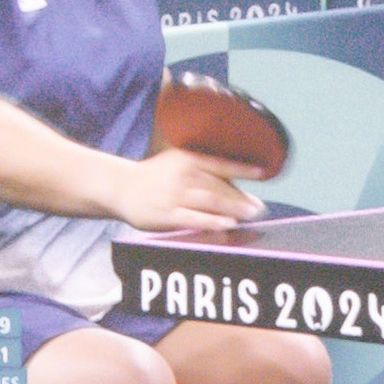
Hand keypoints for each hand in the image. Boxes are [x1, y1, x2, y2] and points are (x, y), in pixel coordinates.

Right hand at [107, 145, 260, 232]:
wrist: (120, 187)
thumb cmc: (153, 177)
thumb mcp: (176, 162)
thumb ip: (201, 168)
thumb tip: (233, 181)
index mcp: (187, 159)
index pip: (220, 164)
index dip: (243, 169)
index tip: (262, 174)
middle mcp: (182, 176)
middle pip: (219, 187)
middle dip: (242, 198)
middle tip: (259, 207)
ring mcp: (174, 196)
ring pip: (210, 202)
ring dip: (234, 209)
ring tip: (251, 215)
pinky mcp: (166, 215)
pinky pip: (194, 219)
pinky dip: (212, 221)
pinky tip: (227, 224)